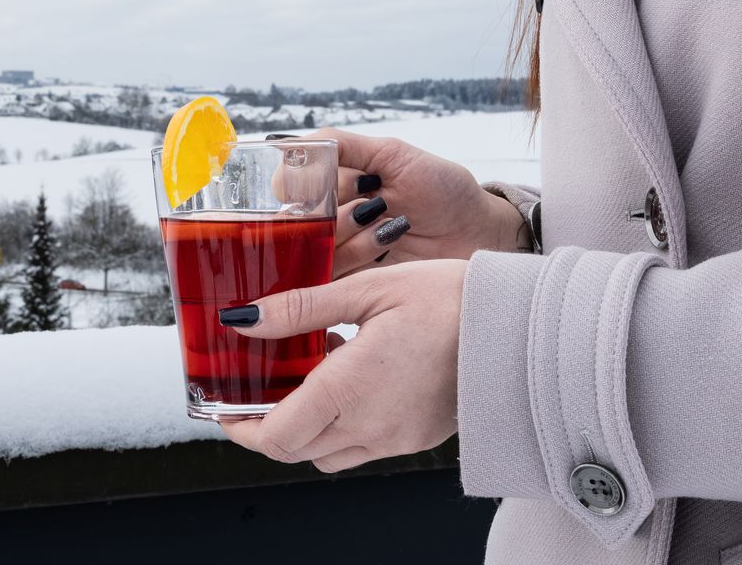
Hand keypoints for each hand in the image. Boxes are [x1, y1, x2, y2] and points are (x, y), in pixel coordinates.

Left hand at [220, 260, 465, 472]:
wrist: (517, 328)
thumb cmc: (448, 301)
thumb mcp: (368, 289)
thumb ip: (301, 308)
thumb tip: (243, 319)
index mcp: (348, 389)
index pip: (275, 435)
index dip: (240, 428)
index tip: (224, 408)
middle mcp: (368, 425)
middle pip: (295, 449)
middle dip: (266, 427)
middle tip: (254, 391)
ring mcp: (394, 437)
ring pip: (327, 453)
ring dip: (304, 427)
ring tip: (305, 376)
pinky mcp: (416, 438)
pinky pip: (361, 446)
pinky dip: (340, 425)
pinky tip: (348, 378)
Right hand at [290, 128, 526, 276]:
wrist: (476, 231)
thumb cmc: (440, 187)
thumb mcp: (391, 153)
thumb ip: (341, 145)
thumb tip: (286, 146)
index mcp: (333, 185)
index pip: (289, 187)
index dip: (306, 185)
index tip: (338, 179)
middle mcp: (329, 218)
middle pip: (297, 221)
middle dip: (331, 211)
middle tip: (371, 202)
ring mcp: (340, 252)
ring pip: (313, 248)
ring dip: (349, 232)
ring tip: (389, 221)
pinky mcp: (354, 282)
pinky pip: (332, 275)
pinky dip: (358, 254)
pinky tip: (387, 240)